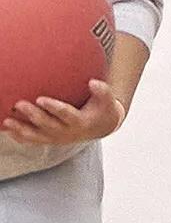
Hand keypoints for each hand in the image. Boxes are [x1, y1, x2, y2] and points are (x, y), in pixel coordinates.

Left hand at [1, 79, 122, 149]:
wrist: (101, 127)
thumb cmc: (103, 109)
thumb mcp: (108, 100)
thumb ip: (102, 90)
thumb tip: (93, 82)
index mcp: (80, 122)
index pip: (65, 114)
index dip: (53, 107)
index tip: (41, 99)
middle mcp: (67, 132)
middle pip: (47, 125)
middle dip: (32, 116)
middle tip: (18, 104)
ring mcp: (57, 138)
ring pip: (37, 136)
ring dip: (21, 129)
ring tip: (6, 122)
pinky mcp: (50, 140)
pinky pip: (33, 140)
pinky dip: (20, 136)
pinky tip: (7, 130)